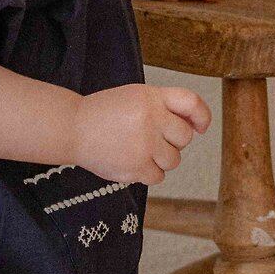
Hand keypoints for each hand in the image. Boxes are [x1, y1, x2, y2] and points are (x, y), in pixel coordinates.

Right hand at [72, 83, 210, 185]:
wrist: (73, 128)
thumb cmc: (104, 113)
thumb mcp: (135, 97)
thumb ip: (163, 107)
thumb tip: (194, 128)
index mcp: (151, 97)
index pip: (191, 102)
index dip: (202, 116)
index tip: (201, 127)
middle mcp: (151, 118)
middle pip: (184, 137)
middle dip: (172, 141)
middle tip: (152, 139)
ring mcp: (144, 144)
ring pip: (174, 160)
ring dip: (160, 159)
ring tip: (138, 150)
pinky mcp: (136, 167)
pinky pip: (158, 176)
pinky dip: (148, 172)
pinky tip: (132, 161)